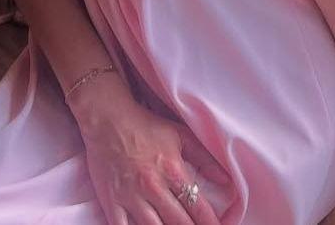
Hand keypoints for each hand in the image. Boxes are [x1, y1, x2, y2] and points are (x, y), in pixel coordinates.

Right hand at [72, 75, 231, 224]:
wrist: (108, 120)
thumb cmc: (146, 126)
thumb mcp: (179, 135)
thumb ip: (204, 158)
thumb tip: (226, 180)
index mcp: (172, 170)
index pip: (197, 206)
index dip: (210, 223)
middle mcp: (153, 187)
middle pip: (178, 223)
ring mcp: (131, 197)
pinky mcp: (112, 203)